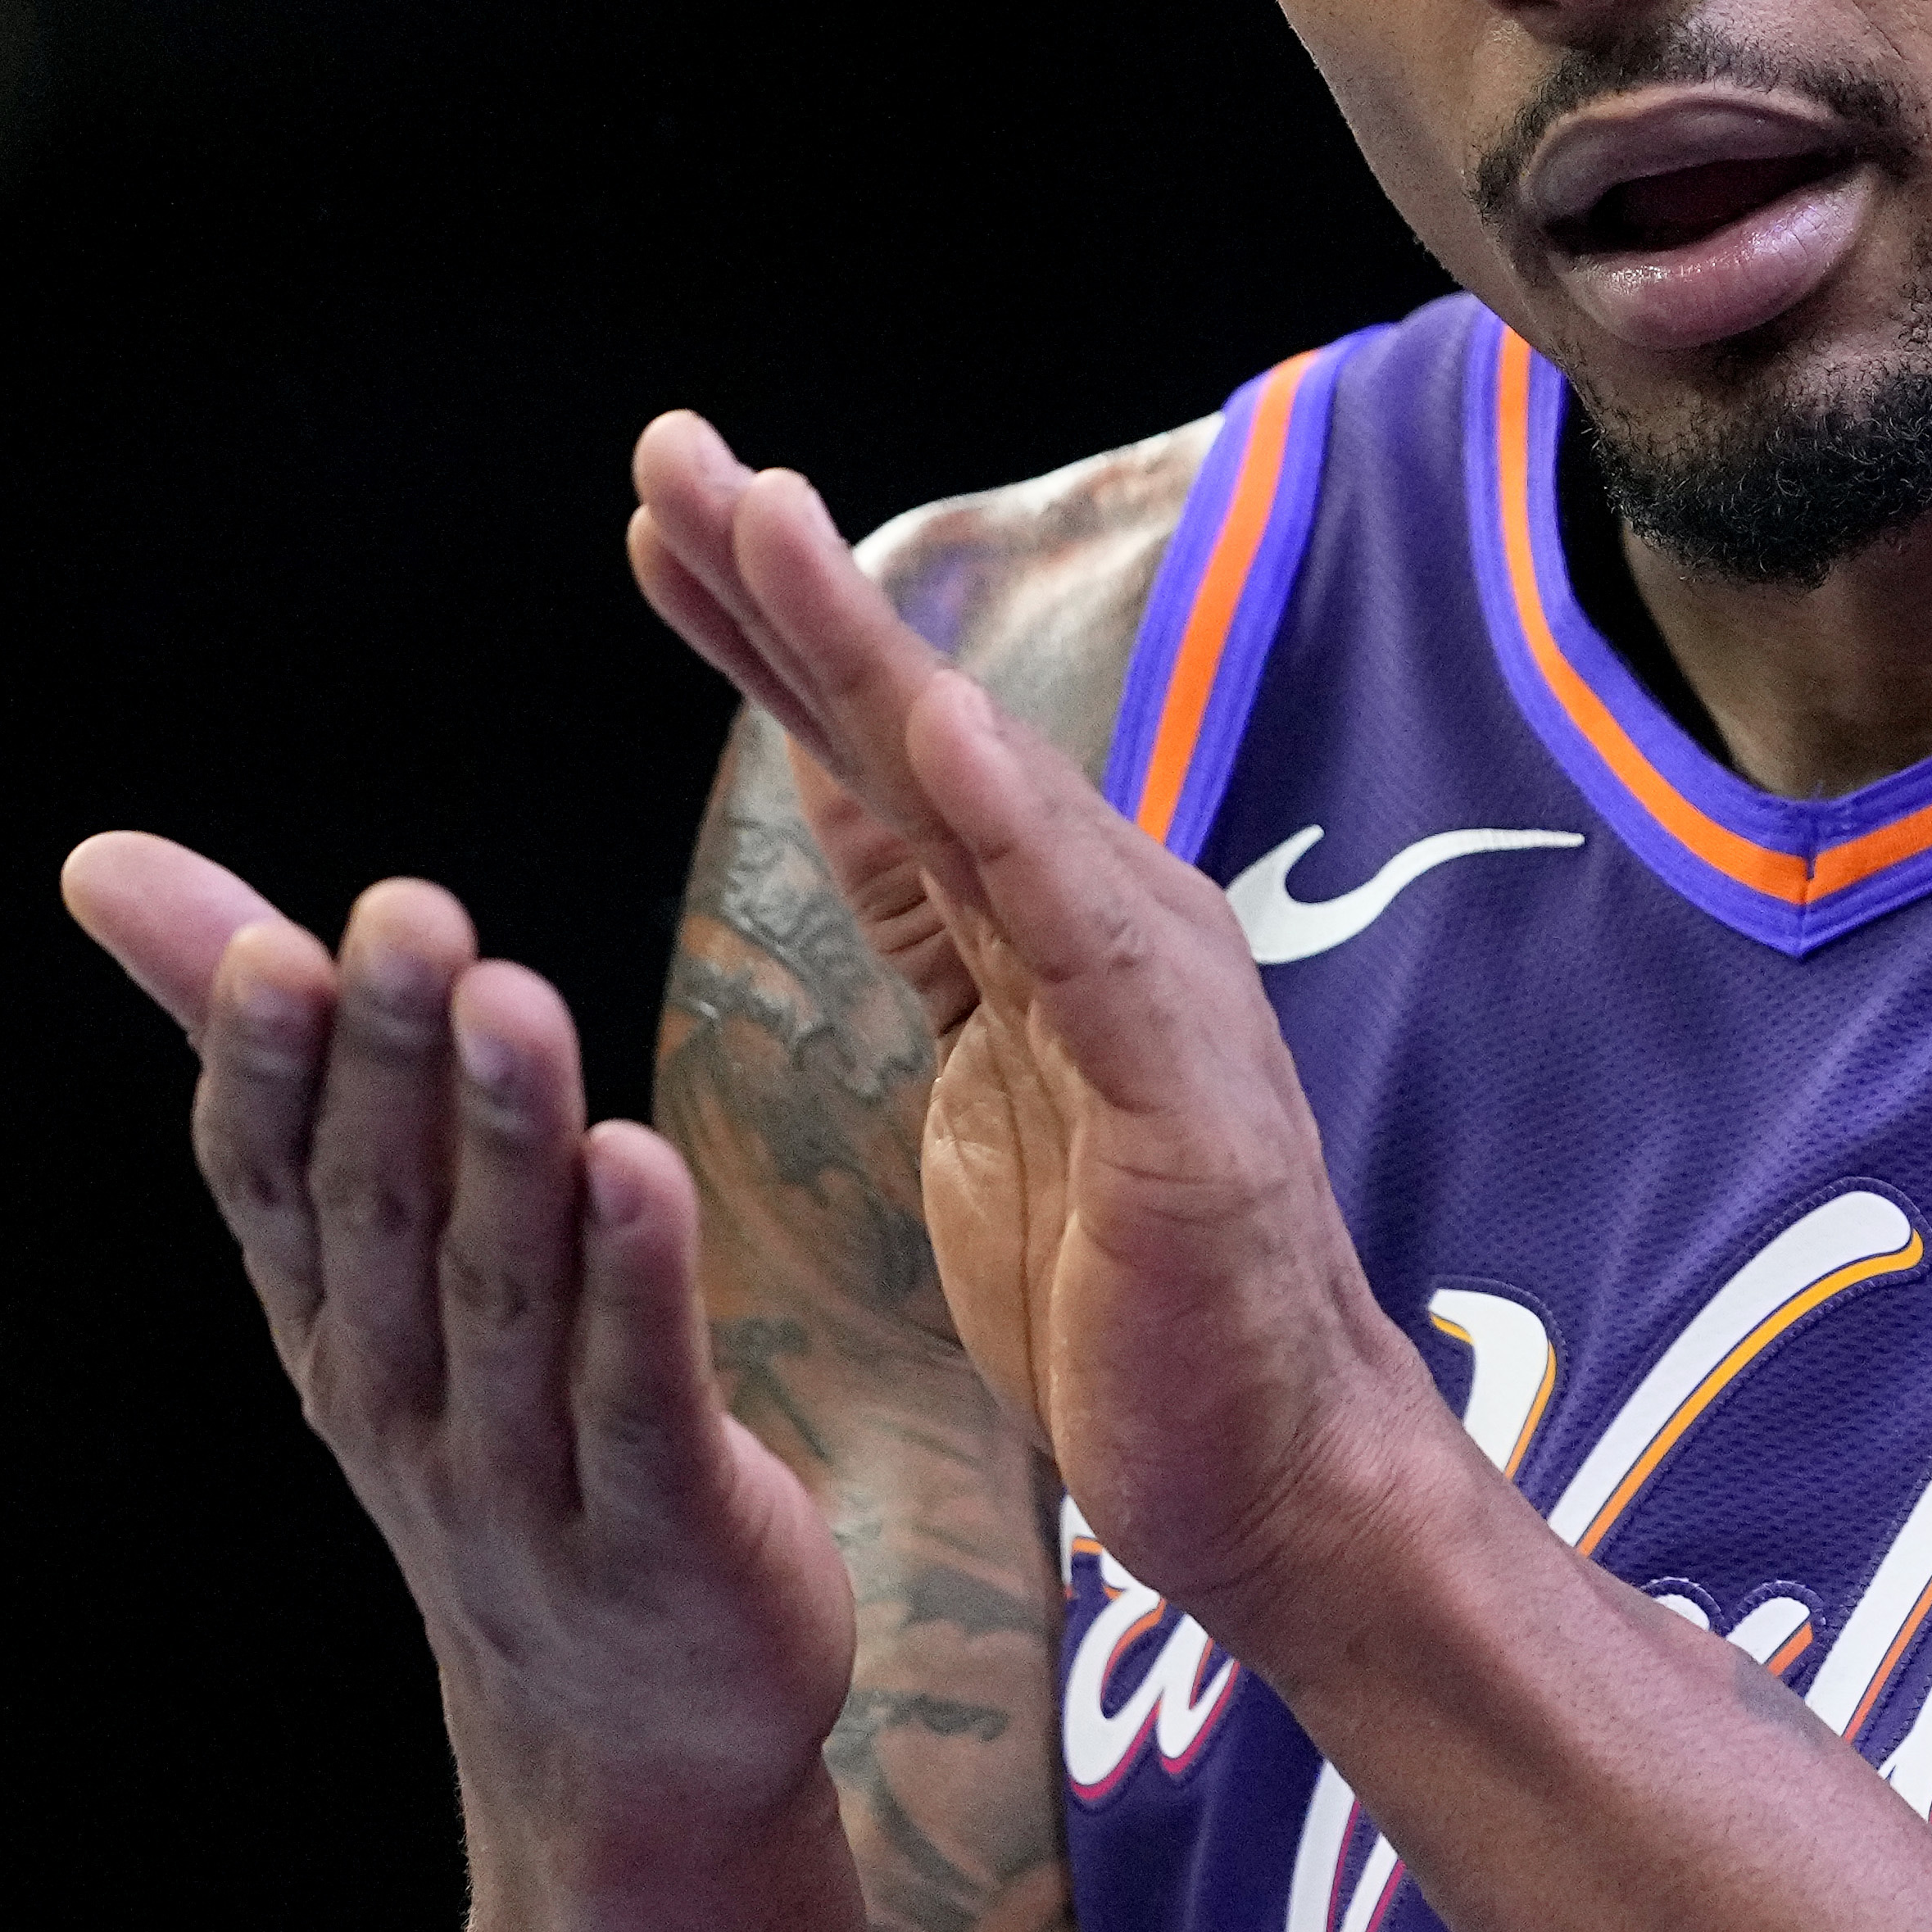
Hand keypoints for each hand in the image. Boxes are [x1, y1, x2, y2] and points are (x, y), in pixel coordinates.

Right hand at [61, 834, 856, 1852]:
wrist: (622, 1735)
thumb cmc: (494, 1432)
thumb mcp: (363, 1254)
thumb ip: (265, 1051)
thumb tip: (100, 862)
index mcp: (335, 1321)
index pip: (269, 1185)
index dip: (261, 1073)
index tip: (276, 947)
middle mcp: (405, 1396)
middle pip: (383, 1217)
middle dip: (387, 1066)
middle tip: (404, 921)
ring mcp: (526, 1477)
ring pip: (505, 1297)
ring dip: (505, 1146)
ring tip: (518, 1001)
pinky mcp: (665, 1532)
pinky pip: (641, 1396)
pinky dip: (636, 1289)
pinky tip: (640, 1173)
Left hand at [621, 411, 1456, 1621]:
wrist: (1275, 1483)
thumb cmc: (1135, 1302)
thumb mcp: (986, 1073)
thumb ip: (941, 919)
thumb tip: (864, 771)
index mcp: (1041, 929)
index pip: (875, 751)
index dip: (766, 627)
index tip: (657, 511)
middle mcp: (1104, 924)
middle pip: (917, 727)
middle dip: (789, 582)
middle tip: (670, 448)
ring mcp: (1154, 999)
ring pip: (986, 793)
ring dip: (874, 651)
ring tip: (768, 525)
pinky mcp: (1181, 1099)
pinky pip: (1081, 937)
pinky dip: (1009, 822)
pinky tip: (927, 722)